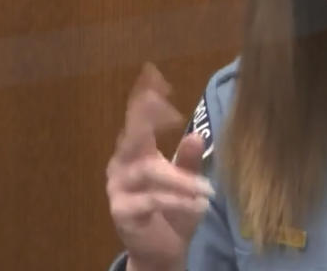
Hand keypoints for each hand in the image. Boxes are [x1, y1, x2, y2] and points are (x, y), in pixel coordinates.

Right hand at [105, 63, 214, 270]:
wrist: (161, 251)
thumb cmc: (173, 209)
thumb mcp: (187, 181)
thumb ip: (188, 159)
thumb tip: (195, 133)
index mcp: (136, 153)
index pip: (138, 121)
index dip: (145, 100)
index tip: (154, 76)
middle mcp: (122, 166)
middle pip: (133, 138)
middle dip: (147, 120)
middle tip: (167, 107)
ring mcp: (119, 189)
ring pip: (150, 173)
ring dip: (181, 179)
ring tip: (208, 188)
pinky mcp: (123, 212)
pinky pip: (152, 201)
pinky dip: (177, 201)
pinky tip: (199, 204)